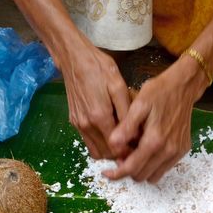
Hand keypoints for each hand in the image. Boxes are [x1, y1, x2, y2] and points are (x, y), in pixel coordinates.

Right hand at [60, 35, 130, 158]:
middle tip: (132, 144)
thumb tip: (134, 134)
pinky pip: (88, 142)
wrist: (74, 59)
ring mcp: (78, 125)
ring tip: (122, 140)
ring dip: (109, 151)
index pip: (116, 147)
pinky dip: (99, 144)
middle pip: (106, 154)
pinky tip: (109, 132)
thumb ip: (126, 113)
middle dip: (120, 154)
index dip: (129, 151)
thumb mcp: (118, 86)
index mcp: (99, 116)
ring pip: (95, 151)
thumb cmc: (99, 68)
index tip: (138, 146)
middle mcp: (86, 125)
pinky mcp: (73, 121)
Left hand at [104, 56, 208, 182]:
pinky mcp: (182, 150)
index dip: (117, 174)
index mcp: (154, 140)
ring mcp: (177, 152)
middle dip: (128, 169)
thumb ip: (126, 127)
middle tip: (121, 155)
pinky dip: (153, 165)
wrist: (183, 87)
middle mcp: (168, 150)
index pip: (132, 168)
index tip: (107, 173)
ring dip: (141, 169)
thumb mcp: (139, 105)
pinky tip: (147, 150)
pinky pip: (164, 168)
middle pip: (141, 175)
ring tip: (134, 153)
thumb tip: (113, 145)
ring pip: (153, 176)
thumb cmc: (159, 92)